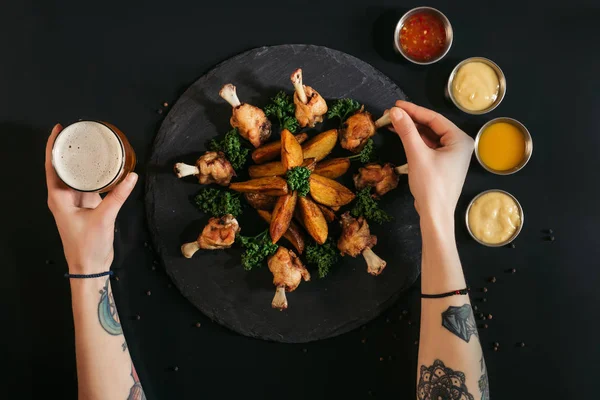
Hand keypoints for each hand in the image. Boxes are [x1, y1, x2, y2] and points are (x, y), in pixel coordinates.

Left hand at [45, 124, 137, 273]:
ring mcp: (76, 202)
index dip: (52, 146)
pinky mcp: (88, 207)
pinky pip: (90, 186)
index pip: (51, 166)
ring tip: (93, 146)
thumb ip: (118, 196)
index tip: (59, 129)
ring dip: (84, 163)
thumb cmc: (87, 245)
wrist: (90, 266)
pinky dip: (96, 177)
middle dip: (70, 151)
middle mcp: (64, 197)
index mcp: (58, 198)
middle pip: (64, 168)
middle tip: (80, 133)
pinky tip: (105, 168)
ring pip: (78, 177)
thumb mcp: (104, 217)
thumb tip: (132, 176)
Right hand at [389, 101, 473, 220]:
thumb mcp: (417, 155)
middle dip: (411, 120)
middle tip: (392, 114)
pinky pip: (428, 147)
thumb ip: (407, 131)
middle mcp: (459, 145)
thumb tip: (395, 112)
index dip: (414, 110)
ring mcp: (451, 156)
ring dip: (411, 131)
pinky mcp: (443, 164)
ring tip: (393, 123)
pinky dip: (415, 142)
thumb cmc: (431, 185)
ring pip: (429, 137)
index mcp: (459, 140)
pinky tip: (401, 137)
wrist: (435, 214)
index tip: (397, 105)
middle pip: (432, 127)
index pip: (434, 119)